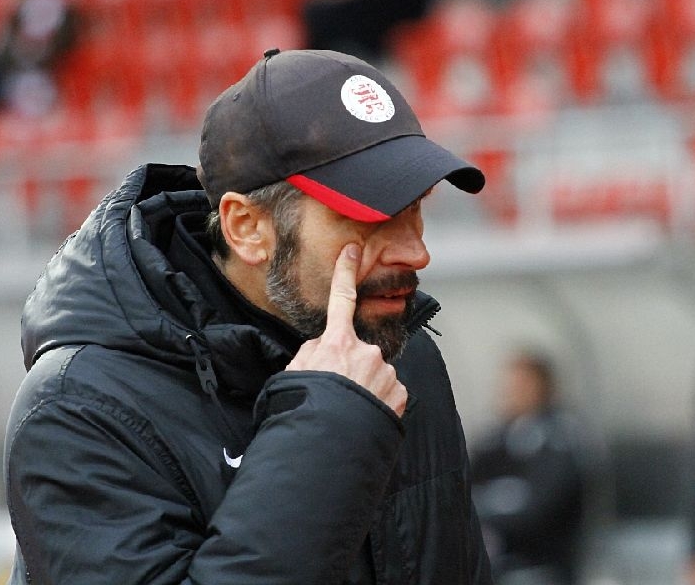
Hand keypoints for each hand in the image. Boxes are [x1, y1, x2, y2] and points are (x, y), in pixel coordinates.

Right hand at [286, 243, 407, 416]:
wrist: (329, 444)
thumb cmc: (305, 407)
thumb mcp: (295, 373)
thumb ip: (312, 352)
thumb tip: (326, 348)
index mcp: (336, 344)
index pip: (341, 300)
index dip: (345, 273)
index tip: (352, 250)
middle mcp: (366, 353)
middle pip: (358, 351)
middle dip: (350, 367)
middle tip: (336, 392)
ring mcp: (385, 374)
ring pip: (375, 373)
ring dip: (366, 386)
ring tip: (349, 409)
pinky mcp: (400, 394)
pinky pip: (389, 391)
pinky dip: (379, 400)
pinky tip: (364, 414)